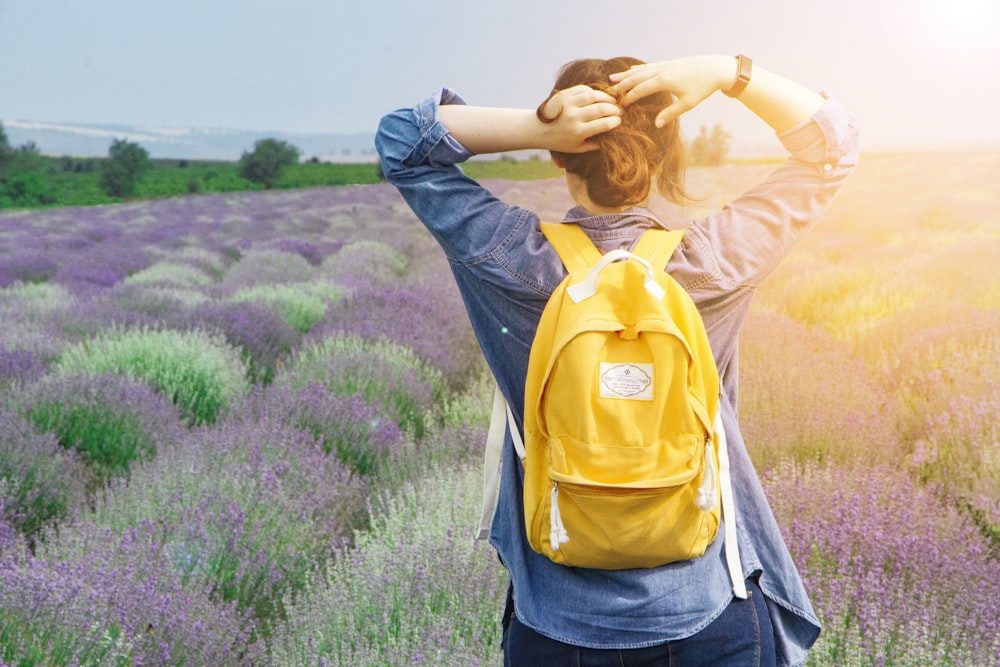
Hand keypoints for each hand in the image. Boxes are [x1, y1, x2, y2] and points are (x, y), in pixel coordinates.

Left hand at [537, 85, 621, 152]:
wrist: (538, 129)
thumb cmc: (560, 141)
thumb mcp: (577, 148)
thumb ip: (594, 144)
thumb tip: (613, 137)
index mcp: (578, 132)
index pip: (604, 124)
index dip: (615, 121)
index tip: (619, 121)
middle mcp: (573, 117)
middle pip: (601, 108)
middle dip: (614, 109)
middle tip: (619, 110)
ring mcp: (568, 104)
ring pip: (594, 96)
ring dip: (606, 97)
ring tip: (612, 101)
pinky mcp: (564, 95)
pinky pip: (584, 89)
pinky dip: (593, 92)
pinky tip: (598, 96)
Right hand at [608, 55, 734, 127]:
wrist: (715, 68)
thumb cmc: (703, 87)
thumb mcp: (688, 103)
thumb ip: (670, 114)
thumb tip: (655, 125)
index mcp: (664, 81)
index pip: (640, 90)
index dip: (629, 98)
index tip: (619, 106)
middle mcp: (661, 70)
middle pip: (636, 78)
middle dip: (621, 86)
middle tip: (608, 94)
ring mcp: (664, 65)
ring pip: (640, 70)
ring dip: (625, 75)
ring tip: (612, 79)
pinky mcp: (668, 63)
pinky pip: (647, 66)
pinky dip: (636, 69)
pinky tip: (630, 71)